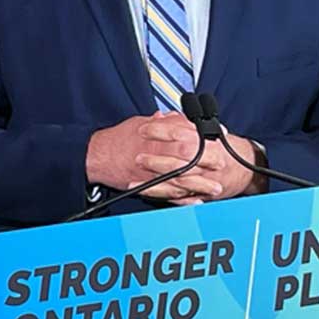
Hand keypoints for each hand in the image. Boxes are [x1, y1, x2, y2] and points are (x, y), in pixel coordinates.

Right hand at [85, 113, 224, 202]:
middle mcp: (155, 154)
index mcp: (156, 137)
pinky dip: (182, 199)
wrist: (97, 155)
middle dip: (206, 162)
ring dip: (199, 184)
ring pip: (180, 179)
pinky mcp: (146, 186)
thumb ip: (162, 122)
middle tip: (222, 164)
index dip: (204, 137)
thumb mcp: (140, 123)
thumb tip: (178, 117)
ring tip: (215, 188)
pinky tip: (195, 202)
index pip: (185, 135)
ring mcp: (151, 173)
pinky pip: (167, 195)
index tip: (218, 138)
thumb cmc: (118, 139)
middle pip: (186, 158)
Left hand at [134, 114, 257, 202]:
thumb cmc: (226, 148)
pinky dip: (160, 195)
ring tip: (135, 179)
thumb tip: (162, 116)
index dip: (161, 131)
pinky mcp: (201, 194)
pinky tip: (146, 192)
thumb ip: (186, 124)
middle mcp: (208, 161)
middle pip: (180, 159)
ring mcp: (205, 180)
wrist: (247, 169)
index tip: (145, 129)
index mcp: (209, 142)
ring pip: (177, 182)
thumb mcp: (210, 131)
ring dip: (154, 180)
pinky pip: (178, 196)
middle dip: (157, 159)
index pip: (182, 132)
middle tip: (139, 156)